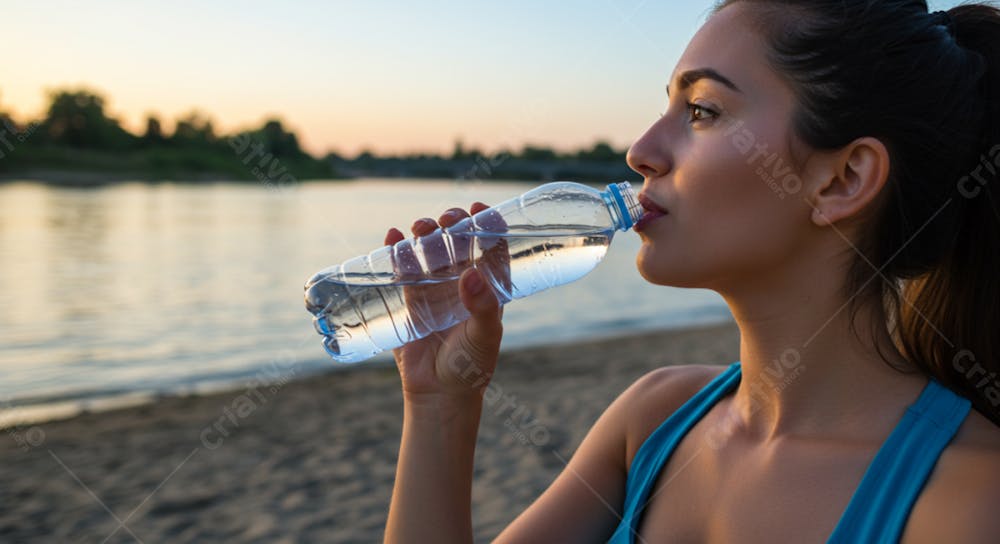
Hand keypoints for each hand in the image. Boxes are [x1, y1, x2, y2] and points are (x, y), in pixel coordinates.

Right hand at [383, 203, 505, 401]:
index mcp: (489, 286)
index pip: (492, 246)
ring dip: (425, 232)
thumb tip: (470, 275)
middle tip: (446, 220)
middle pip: (459, 240)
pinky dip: (396, 249)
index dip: (488, 223)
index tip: (479, 209)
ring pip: (430, 249)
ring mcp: (435, 287)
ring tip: (421, 228)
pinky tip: (393, 237)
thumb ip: (482, 307)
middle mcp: (463, 281)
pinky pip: (403, 267)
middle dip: (452, 223)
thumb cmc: (471, 366)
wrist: (438, 393)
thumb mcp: (484, 336)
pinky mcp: (410, 298)